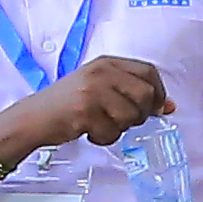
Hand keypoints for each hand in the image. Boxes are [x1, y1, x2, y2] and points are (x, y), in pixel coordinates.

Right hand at [0, 53, 172, 158]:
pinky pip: (112, 133)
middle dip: (140, 114)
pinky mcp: (84, 112)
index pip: (148, 71)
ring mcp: (92, 91)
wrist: (34, 117)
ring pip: (130, 117)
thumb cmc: (68, 104)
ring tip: (100, 124)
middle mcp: (101, 73)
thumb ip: (131, 92)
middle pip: (145, 95)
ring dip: (119, 128)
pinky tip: (89, 132)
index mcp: (107, 63)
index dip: (158, 92)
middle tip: (123, 120)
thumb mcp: (99, 88)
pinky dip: (103, 139)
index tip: (157, 108)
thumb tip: (168, 106)